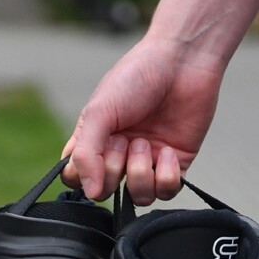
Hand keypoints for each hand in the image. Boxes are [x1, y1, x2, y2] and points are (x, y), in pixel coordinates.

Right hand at [61, 35, 222, 204]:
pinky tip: (168, 150)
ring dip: (139, 173)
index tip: (94, 151)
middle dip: (113, 169)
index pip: (76, 178)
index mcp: (94, 141)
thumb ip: (86, 153)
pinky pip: (167, 192)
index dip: (83, 176)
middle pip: (106, 191)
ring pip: (138, 197)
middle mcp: (119, 156)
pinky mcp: (175, 164)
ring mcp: (148, 162)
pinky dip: (166, 175)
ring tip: (146, 143)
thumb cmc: (136, 77)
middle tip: (124, 140)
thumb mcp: (99, 112)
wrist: (182, 62)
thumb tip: (90, 192)